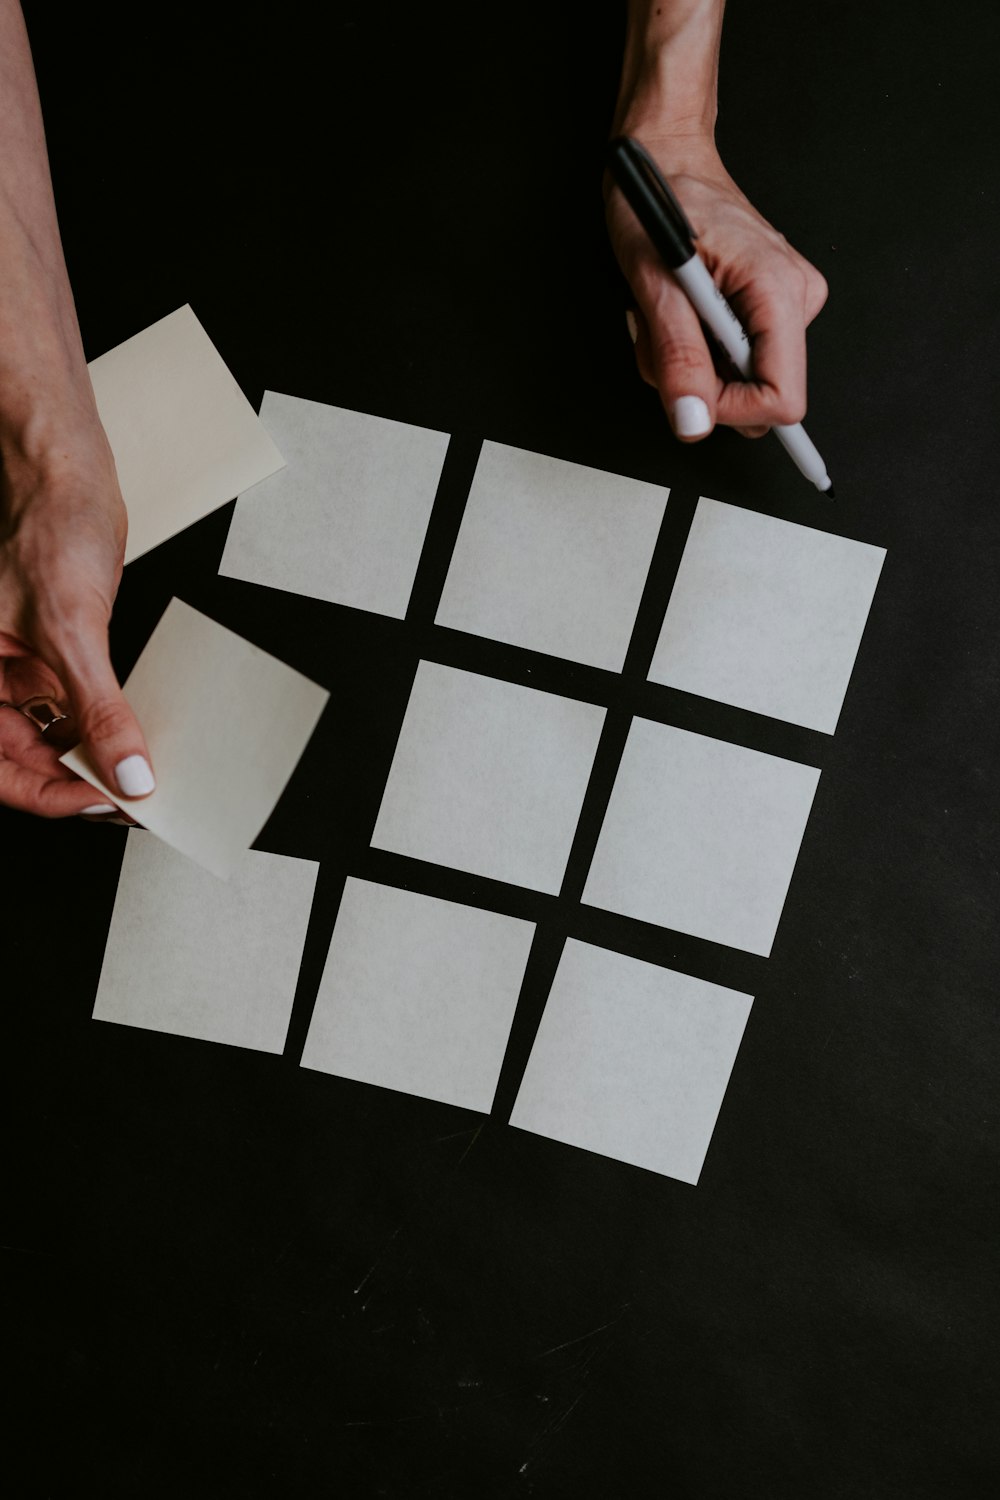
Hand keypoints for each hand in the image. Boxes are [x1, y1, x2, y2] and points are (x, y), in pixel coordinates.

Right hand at [0, 416, 152, 817]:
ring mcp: (15, 674)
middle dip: (76, 783)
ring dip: (93, 761)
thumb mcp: (74, 628)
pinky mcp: (47, 661)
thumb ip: (99, 710)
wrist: (68, 476)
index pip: (1, 768)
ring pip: (49, 742)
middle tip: (131, 795)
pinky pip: (71, 711)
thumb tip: (127, 771)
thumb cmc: (48, 527)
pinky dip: (102, 728)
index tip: (105, 801)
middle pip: (23, 762)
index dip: (51, 794)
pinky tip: (134, 739)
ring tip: (138, 772)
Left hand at [606, 137, 828, 440]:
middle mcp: (796, 297)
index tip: (687, 386)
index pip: (781, 399)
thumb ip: (678, 358)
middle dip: (697, 380)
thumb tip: (695, 422)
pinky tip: (680, 311)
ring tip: (665, 312)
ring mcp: (785, 302)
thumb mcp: (655, 284)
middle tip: (662, 332)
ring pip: (737, 381)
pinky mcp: (768, 305)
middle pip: (756, 394)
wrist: (666, 156)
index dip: (728, 410)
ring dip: (687, 361)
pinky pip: (732, 359)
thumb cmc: (661, 201)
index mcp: (778, 291)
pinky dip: (695, 346)